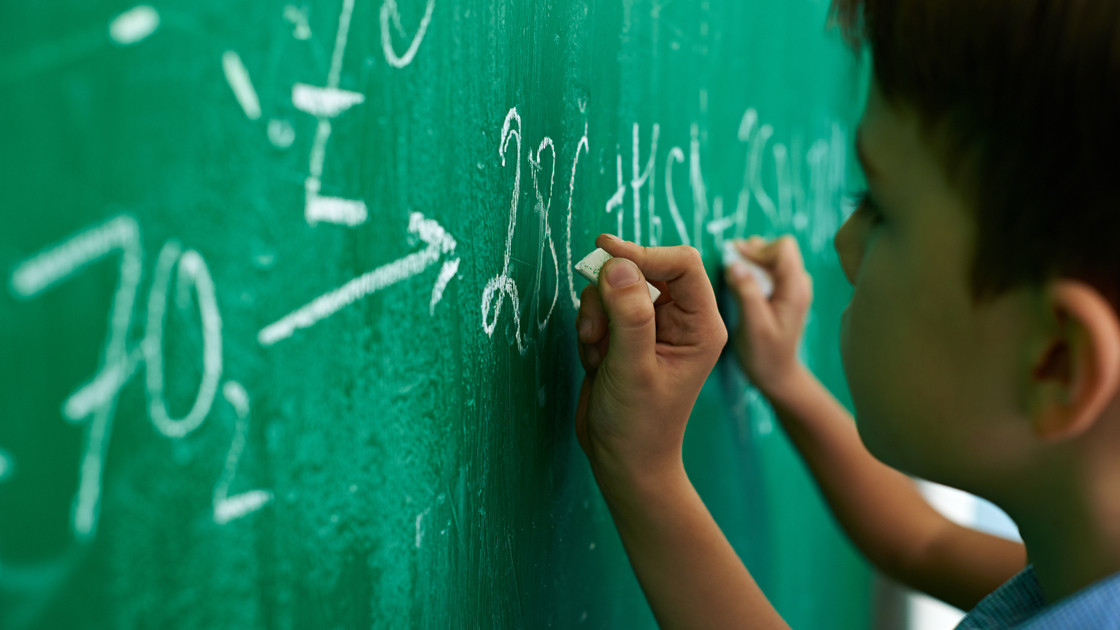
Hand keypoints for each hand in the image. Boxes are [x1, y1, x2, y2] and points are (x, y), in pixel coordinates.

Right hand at [574, 235, 726, 485]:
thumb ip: (628, 315)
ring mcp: (651, 325)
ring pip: (617, 285)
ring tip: (597, 349)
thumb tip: (617, 264)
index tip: (606, 250)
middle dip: (612, 291)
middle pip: (645, 268)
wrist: (622, 460)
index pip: (682, 263)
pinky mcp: (625, 333)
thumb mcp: (634, 368)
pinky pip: (601, 305)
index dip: (645, 252)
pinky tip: (595, 359)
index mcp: (701, 324)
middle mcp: (680, 319)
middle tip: (596, 324)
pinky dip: (590, 326)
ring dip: (597, 311)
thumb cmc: (640, 424)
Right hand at [724, 236, 812, 397]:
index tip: (734, 261)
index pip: (782, 248)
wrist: (777, 375)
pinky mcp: (783, 294)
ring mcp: (792, 288)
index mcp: (795, 289)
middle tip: (729, 264)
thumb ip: (746, 292)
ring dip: (751, 261)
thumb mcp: (753, 325)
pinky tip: (739, 284)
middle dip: (753, 253)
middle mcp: (798, 284)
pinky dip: (753, 271)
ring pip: (772, 258)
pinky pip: (769, 271)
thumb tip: (734, 263)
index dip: (757, 250)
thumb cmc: (765, 354)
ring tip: (732, 273)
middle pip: (778, 250)